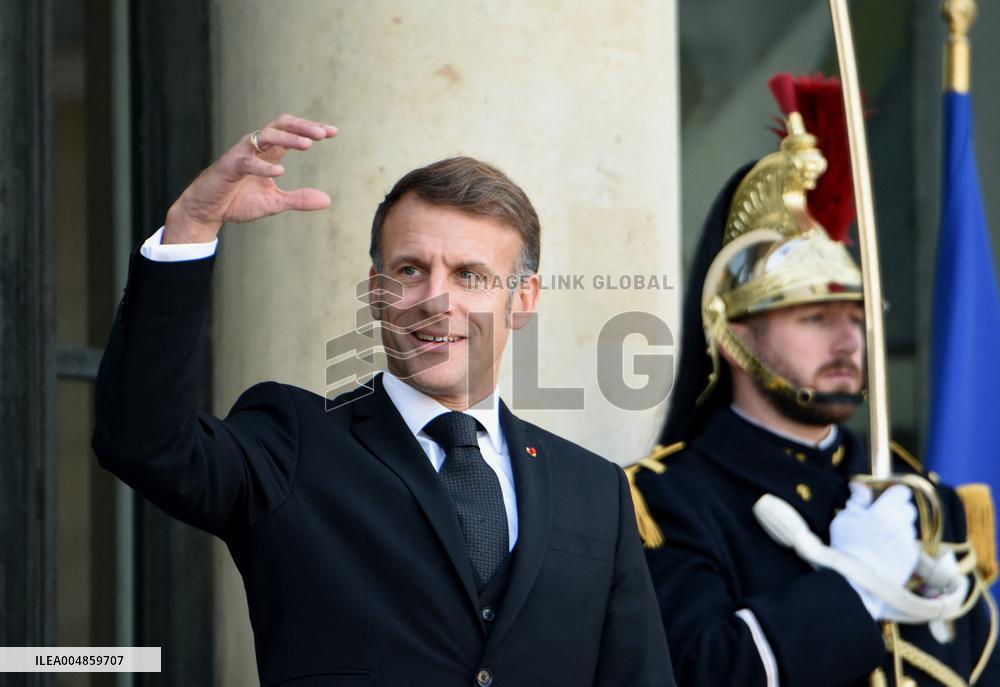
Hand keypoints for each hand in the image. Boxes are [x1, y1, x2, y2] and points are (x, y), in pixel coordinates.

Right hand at [163, 114, 337, 243]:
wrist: (207, 211)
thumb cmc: (238, 201)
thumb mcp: (275, 203)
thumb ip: (299, 199)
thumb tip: (327, 200)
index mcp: (268, 152)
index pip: (292, 133)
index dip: (311, 129)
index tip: (334, 132)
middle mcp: (255, 147)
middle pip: (280, 125)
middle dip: (302, 126)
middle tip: (323, 134)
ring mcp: (241, 155)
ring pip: (265, 136)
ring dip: (288, 139)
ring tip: (308, 145)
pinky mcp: (229, 167)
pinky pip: (247, 161)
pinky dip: (263, 165)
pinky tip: (280, 171)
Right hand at [830, 482, 918, 618]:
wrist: (856, 581)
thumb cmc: (846, 547)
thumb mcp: (844, 519)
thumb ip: (857, 501)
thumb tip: (860, 485)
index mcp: (885, 511)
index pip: (902, 492)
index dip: (894, 493)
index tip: (884, 497)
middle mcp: (901, 525)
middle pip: (909, 510)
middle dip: (898, 511)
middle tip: (882, 518)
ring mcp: (908, 543)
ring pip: (909, 529)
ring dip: (899, 530)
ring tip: (882, 539)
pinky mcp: (911, 561)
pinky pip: (909, 547)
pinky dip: (900, 547)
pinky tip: (885, 554)